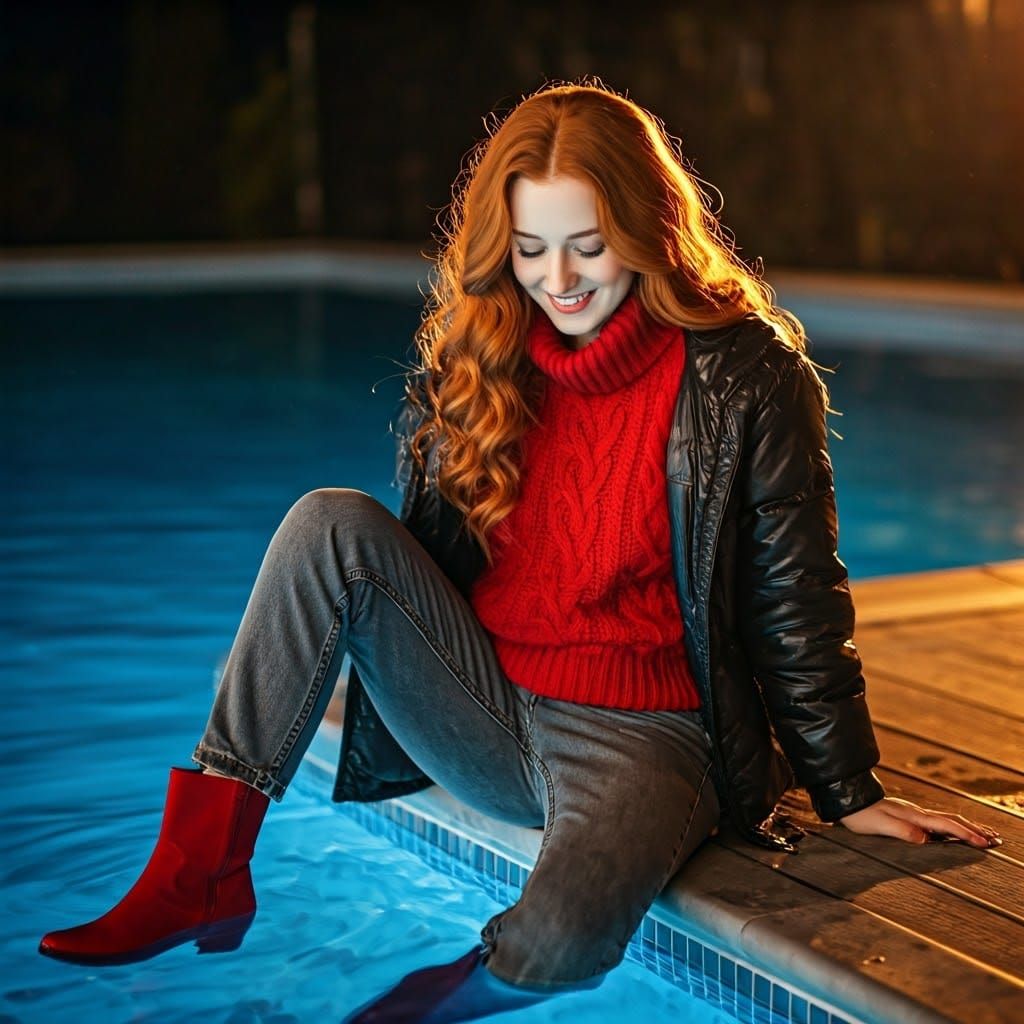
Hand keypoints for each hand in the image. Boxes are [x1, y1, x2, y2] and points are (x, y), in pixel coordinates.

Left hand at [838, 796, 1001, 846]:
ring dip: (967, 826)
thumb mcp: (879, 826)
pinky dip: (952, 825)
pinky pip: (937, 820)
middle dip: (975, 830)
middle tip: (995, 840)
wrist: (847, 799)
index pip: (946, 826)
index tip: (985, 843)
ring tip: (983, 833)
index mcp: (913, 816)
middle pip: (952, 820)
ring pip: (946, 818)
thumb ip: (902, 832)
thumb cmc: (860, 815)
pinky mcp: (907, 815)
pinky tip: (953, 829)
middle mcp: (916, 813)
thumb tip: (925, 840)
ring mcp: (912, 813)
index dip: (966, 835)